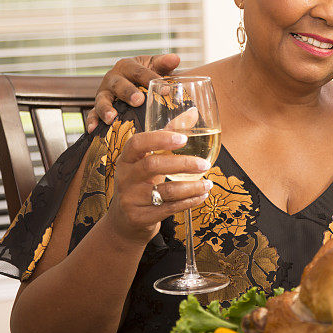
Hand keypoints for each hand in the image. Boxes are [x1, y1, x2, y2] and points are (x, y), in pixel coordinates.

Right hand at [86, 53, 179, 131]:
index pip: (139, 71)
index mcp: (127, 66)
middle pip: (119, 85)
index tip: (165, 89)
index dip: (151, 78)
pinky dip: (92, 121)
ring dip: (106, 108)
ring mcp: (104, 94)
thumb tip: (175, 58)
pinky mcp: (97, 108)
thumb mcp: (154, 67)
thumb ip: (164, 64)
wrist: (129, 85)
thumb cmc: (144, 76)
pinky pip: (92, 114)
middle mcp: (113, 78)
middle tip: (138, 101)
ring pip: (102, 100)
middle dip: (128, 92)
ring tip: (112, 118)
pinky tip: (93, 129)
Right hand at [101, 130, 211, 245]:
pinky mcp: (139, 217)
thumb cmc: (141, 182)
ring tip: (208, 183)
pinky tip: (202, 195)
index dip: (160, 138)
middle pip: (153, 165)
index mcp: (126, 158)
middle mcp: (125, 177)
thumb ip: (169, 134)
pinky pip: (169, 208)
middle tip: (205, 164)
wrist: (125, 220)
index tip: (183, 138)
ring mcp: (130, 199)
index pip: (138, 143)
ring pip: (165, 190)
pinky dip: (190, 201)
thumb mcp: (149, 158)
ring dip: (192, 187)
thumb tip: (193, 112)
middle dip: (183, 164)